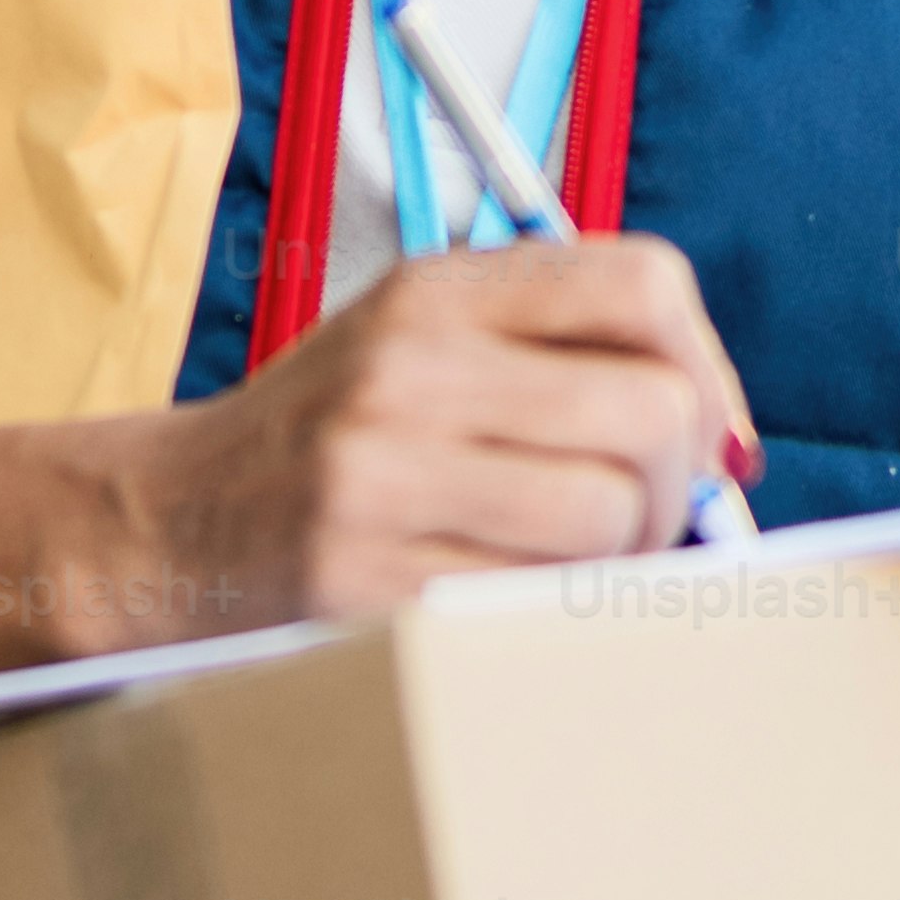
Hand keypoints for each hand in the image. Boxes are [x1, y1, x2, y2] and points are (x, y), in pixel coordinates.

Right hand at [81, 230, 754, 647]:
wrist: (171, 523)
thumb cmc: (331, 441)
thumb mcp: (420, 346)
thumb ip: (558, 358)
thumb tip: (728, 444)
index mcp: (433, 293)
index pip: (643, 286)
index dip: (707, 368)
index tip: (697, 429)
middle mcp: (407, 369)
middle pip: (651, 415)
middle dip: (676, 486)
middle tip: (636, 519)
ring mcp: (380, 476)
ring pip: (611, 519)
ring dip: (618, 562)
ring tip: (563, 563)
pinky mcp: (367, 582)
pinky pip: (538, 604)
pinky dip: (548, 613)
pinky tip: (500, 597)